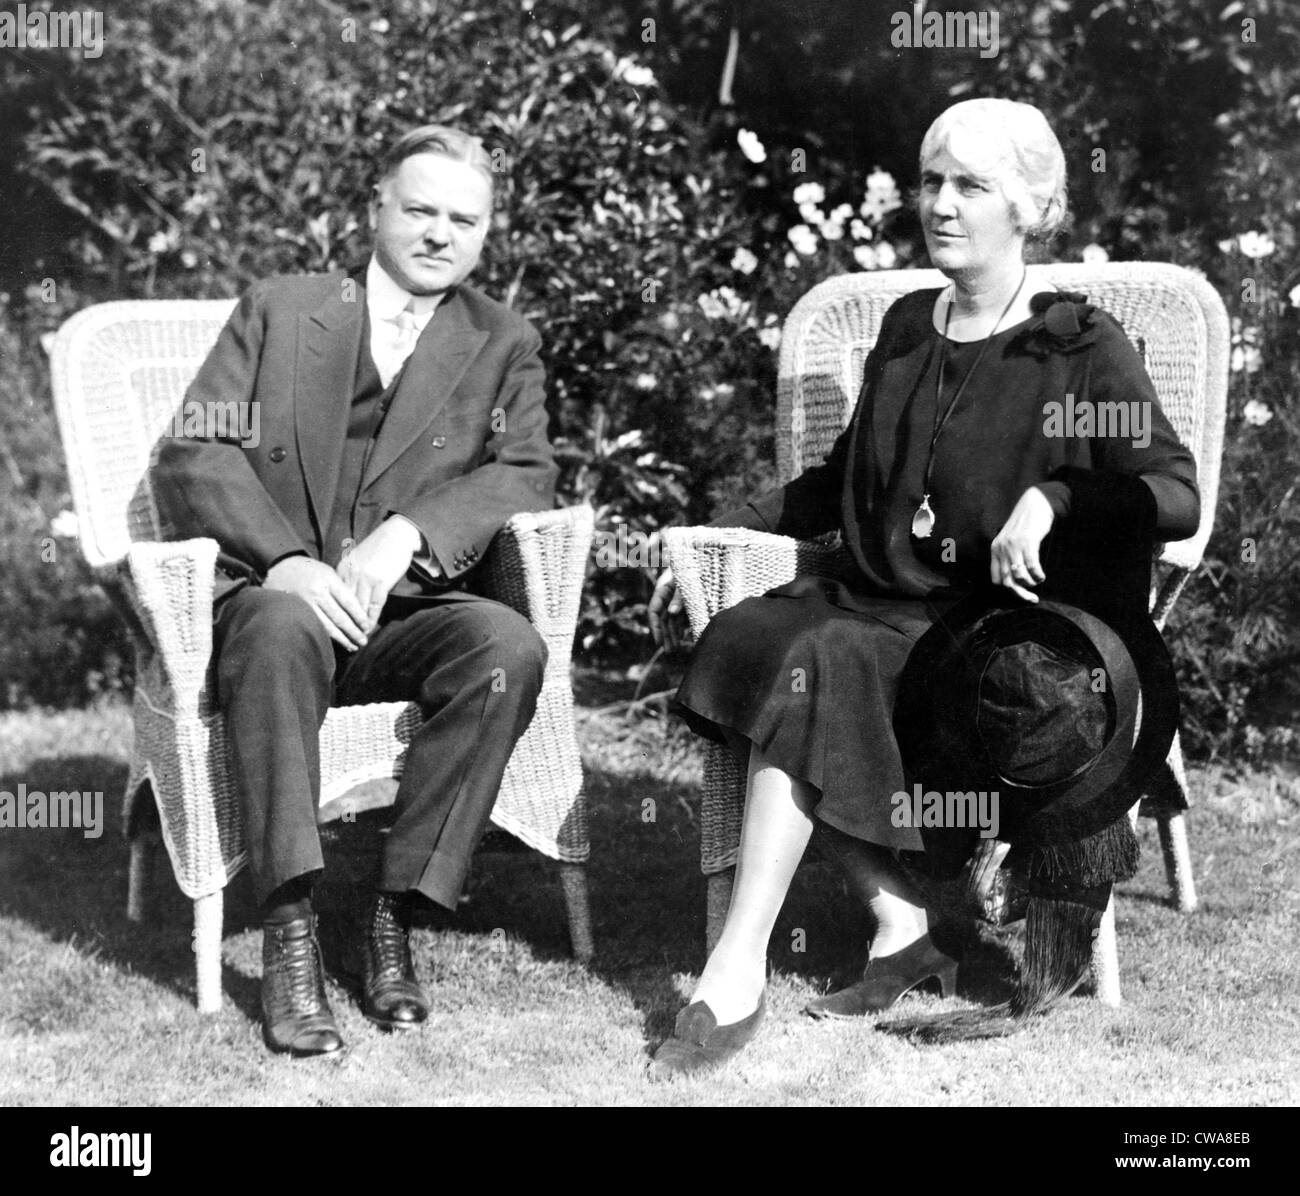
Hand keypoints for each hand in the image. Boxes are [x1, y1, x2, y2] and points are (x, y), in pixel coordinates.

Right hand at [264, 556, 370, 650]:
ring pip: (327, 626)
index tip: (367, 627)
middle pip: (339, 617)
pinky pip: (315, 626)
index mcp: (328, 579)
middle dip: (353, 631)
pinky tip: (335, 642)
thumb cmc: (310, 570)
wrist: (281, 567)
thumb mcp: (328, 572)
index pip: (348, 602)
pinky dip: (327, 636)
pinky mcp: (296, 611)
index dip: (359, 617)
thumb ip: (341, 589)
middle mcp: (317, 591)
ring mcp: (305, 603)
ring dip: (342, 638)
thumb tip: (359, 611)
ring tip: (353, 646)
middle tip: (364, 641)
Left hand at [337, 516, 421, 629]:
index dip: (336, 614)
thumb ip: (350, 576)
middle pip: (345, 605)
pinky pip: (374, 605)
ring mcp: (365, 577)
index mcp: (342, 568)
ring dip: (358, 625)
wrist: (397, 534)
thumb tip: (347, 597)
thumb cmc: (379, 548)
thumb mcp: (358, 560)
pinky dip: (371, 618)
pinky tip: (369, 628)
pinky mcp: (381, 581)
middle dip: (344, 623)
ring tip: (357, 639)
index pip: (336, 597)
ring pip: (358, 607)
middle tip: (344, 639)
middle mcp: (351, 573)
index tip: (335, 628)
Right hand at [648, 566, 687, 649]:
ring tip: (674, 649)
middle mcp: (668, 596)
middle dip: (665, 635)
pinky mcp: (688, 602)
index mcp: (664, 588)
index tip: (659, 642)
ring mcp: (678, 599)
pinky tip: (684, 638)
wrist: (705, 558)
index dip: (655, 627)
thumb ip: (679, 596)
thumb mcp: (686, 582)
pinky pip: (682, 617)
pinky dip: (682, 628)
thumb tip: (672, 612)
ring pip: (672, 620)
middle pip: (663, 618)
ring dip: (673, 634)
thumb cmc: (694, 567)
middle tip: (669, 651)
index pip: (654, 610)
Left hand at [990, 485, 1054, 602]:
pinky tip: (1041, 576)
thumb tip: (1016, 576)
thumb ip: (1010, 555)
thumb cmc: (1026, 524)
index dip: (1008, 588)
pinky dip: (1038, 575)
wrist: (1035, 503)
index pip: (996, 578)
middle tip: (1032, 599)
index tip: (1020, 591)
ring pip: (1019, 576)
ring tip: (1037, 581)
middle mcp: (1002, 549)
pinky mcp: (1028, 542)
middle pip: (1007, 581)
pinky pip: (1032, 567)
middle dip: (1020, 594)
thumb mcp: (1011, 539)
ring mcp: (1014, 546)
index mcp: (995, 549)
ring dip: (1030, 584)